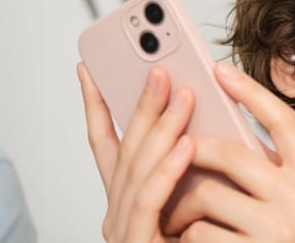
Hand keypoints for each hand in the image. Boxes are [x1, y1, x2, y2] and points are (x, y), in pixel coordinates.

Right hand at [78, 63, 195, 242]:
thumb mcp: (193, 205)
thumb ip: (190, 174)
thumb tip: (205, 127)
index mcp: (128, 203)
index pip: (106, 148)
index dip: (96, 108)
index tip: (90, 69)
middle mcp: (118, 216)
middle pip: (124, 152)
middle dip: (138, 106)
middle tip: (159, 67)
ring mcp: (123, 233)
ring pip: (137, 172)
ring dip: (160, 129)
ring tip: (182, 95)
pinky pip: (150, 204)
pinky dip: (167, 171)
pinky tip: (188, 146)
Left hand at [163, 62, 294, 242]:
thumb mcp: (289, 206)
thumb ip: (268, 172)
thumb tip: (218, 128)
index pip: (284, 122)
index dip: (251, 91)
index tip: (218, 69)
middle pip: (232, 152)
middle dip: (190, 151)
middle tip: (171, 152)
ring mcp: (281, 229)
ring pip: (207, 194)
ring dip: (180, 206)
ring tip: (177, 218)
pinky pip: (199, 233)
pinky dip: (184, 239)